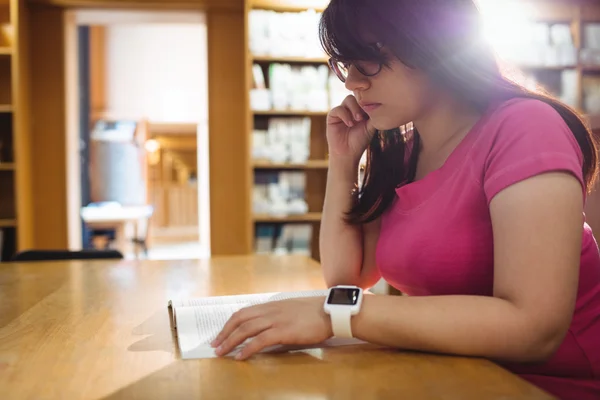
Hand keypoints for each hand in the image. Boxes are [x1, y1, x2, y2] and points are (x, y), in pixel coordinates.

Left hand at [211, 297, 332, 359]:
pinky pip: (260, 340)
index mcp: (271, 305)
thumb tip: (265, 325)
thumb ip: (276, 314)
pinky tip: (240, 356)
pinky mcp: (284, 331)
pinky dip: (247, 348)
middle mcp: (270, 310)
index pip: (244, 312)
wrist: (330, 312)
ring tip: (222, 352)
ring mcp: (276, 320)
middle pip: (240, 320)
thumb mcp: (291, 308)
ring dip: (231, 341)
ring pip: (246, 329)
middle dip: (225, 333)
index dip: (230, 324)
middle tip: (215, 345)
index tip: (221, 333)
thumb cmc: (314, 312)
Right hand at [327, 95, 376, 163]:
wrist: (348, 153)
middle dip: (362, 104)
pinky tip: (350, 124)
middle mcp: (352, 108)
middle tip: (364, 116)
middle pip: (357, 95)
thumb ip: (374, 115)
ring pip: (348, 99)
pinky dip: (345, 115)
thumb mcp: (371, 127)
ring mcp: (342, 111)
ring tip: (358, 120)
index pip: (365, 97)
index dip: (369, 98)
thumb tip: (380, 103)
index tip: (373, 105)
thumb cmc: (360, 141)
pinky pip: (338, 109)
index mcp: (361, 109)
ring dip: (354, 108)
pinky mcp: (333, 116)